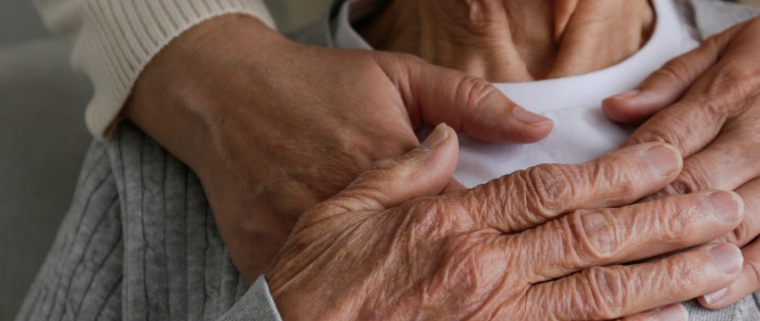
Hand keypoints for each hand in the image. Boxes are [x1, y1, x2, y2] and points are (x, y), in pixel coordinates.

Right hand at [124, 14, 554, 280]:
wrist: (220, 96)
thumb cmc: (316, 83)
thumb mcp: (400, 76)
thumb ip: (472, 102)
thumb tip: (538, 126)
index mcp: (402, 168)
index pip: (473, 219)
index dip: (503, 238)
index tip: (524, 249)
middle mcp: (359, 211)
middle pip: (435, 264)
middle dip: (468, 277)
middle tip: (476, 278)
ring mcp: (309, 240)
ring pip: (381, 290)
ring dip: (415, 296)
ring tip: (430, 295)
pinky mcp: (269, 261)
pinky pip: (320, 297)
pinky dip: (352, 303)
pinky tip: (378, 307)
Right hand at [266, 124, 745, 320]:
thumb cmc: (311, 280)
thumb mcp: (343, 205)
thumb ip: (406, 169)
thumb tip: (453, 142)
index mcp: (454, 225)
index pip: (553, 190)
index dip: (617, 174)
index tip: (665, 159)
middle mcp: (485, 275)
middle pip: (593, 240)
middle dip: (667, 222)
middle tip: (724, 208)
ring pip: (597, 297)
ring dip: (666, 278)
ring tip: (721, 261)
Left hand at [602, 0, 759, 307]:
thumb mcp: (735, 43)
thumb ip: (672, 79)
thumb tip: (615, 110)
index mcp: (737, 89)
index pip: (663, 141)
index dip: (619, 173)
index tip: (589, 198)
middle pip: (688, 187)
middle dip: (638, 219)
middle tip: (598, 246)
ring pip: (730, 223)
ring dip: (682, 251)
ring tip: (638, 276)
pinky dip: (744, 276)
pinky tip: (707, 292)